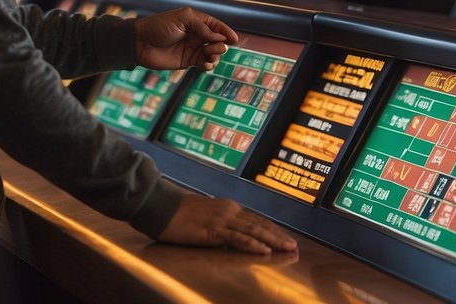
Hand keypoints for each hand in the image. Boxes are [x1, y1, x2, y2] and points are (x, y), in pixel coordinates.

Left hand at [134, 7, 238, 70]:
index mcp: (195, 21)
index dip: (226, 32)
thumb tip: (219, 38)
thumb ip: (202, 27)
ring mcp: (192, 48)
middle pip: (217, 40)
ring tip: (210, 57)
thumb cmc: (159, 26)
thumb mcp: (182, 19)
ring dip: (216, 55)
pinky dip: (208, 65)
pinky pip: (203, 63)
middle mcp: (196, 34)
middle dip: (221, 45)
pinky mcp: (188, 61)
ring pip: (212, 53)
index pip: (216, 26)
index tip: (234, 39)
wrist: (140, 43)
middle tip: (217, 48)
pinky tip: (206, 65)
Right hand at [158, 195, 296, 253]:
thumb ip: (220, 222)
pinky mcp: (213, 230)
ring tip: (288, 249)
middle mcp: (230, 211)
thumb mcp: (205, 215)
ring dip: (273, 240)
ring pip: (254, 231)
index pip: (256, 220)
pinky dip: (253, 245)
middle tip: (294, 247)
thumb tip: (230, 233)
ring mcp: (222, 220)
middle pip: (260, 225)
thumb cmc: (179, 211)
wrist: (161, 205)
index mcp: (228, 207)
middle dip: (279, 236)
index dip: (273, 230)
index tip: (286, 238)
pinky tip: (264, 251)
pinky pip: (237, 238)